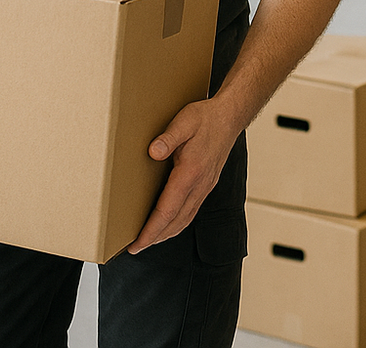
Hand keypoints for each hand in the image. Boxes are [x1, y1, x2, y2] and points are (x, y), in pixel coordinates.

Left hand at [127, 98, 241, 253]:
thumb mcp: (184, 121)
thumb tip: (153, 152)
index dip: (151, 230)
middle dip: (155, 238)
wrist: (230, 117)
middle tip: (135, 248)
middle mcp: (200, 184)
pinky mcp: (206, 185)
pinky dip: (177, 223)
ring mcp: (205, 187)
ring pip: (185, 219)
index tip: (137, 243)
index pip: (168, 210)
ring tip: (149, 241)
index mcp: (191, 172)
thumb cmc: (206, 118)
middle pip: (175, 221)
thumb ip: (168, 137)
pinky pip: (191, 211)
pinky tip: (169, 224)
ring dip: (166, 234)